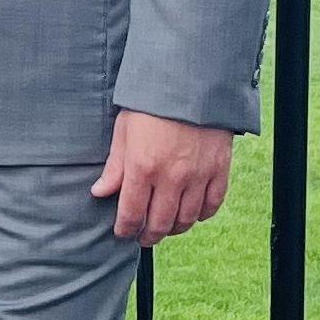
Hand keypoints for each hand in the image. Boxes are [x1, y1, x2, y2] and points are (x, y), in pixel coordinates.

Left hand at [92, 110, 233, 244]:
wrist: (191, 82)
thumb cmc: (152, 104)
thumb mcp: (125, 130)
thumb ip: (115, 166)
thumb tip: (100, 192)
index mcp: (142, 167)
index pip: (131, 214)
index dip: (125, 229)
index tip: (123, 232)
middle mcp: (171, 177)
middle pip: (159, 223)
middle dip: (148, 235)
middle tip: (143, 237)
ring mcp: (197, 175)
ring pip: (186, 219)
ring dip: (174, 229)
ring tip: (165, 227)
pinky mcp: (219, 170)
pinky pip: (212, 205)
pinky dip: (201, 215)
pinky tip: (191, 214)